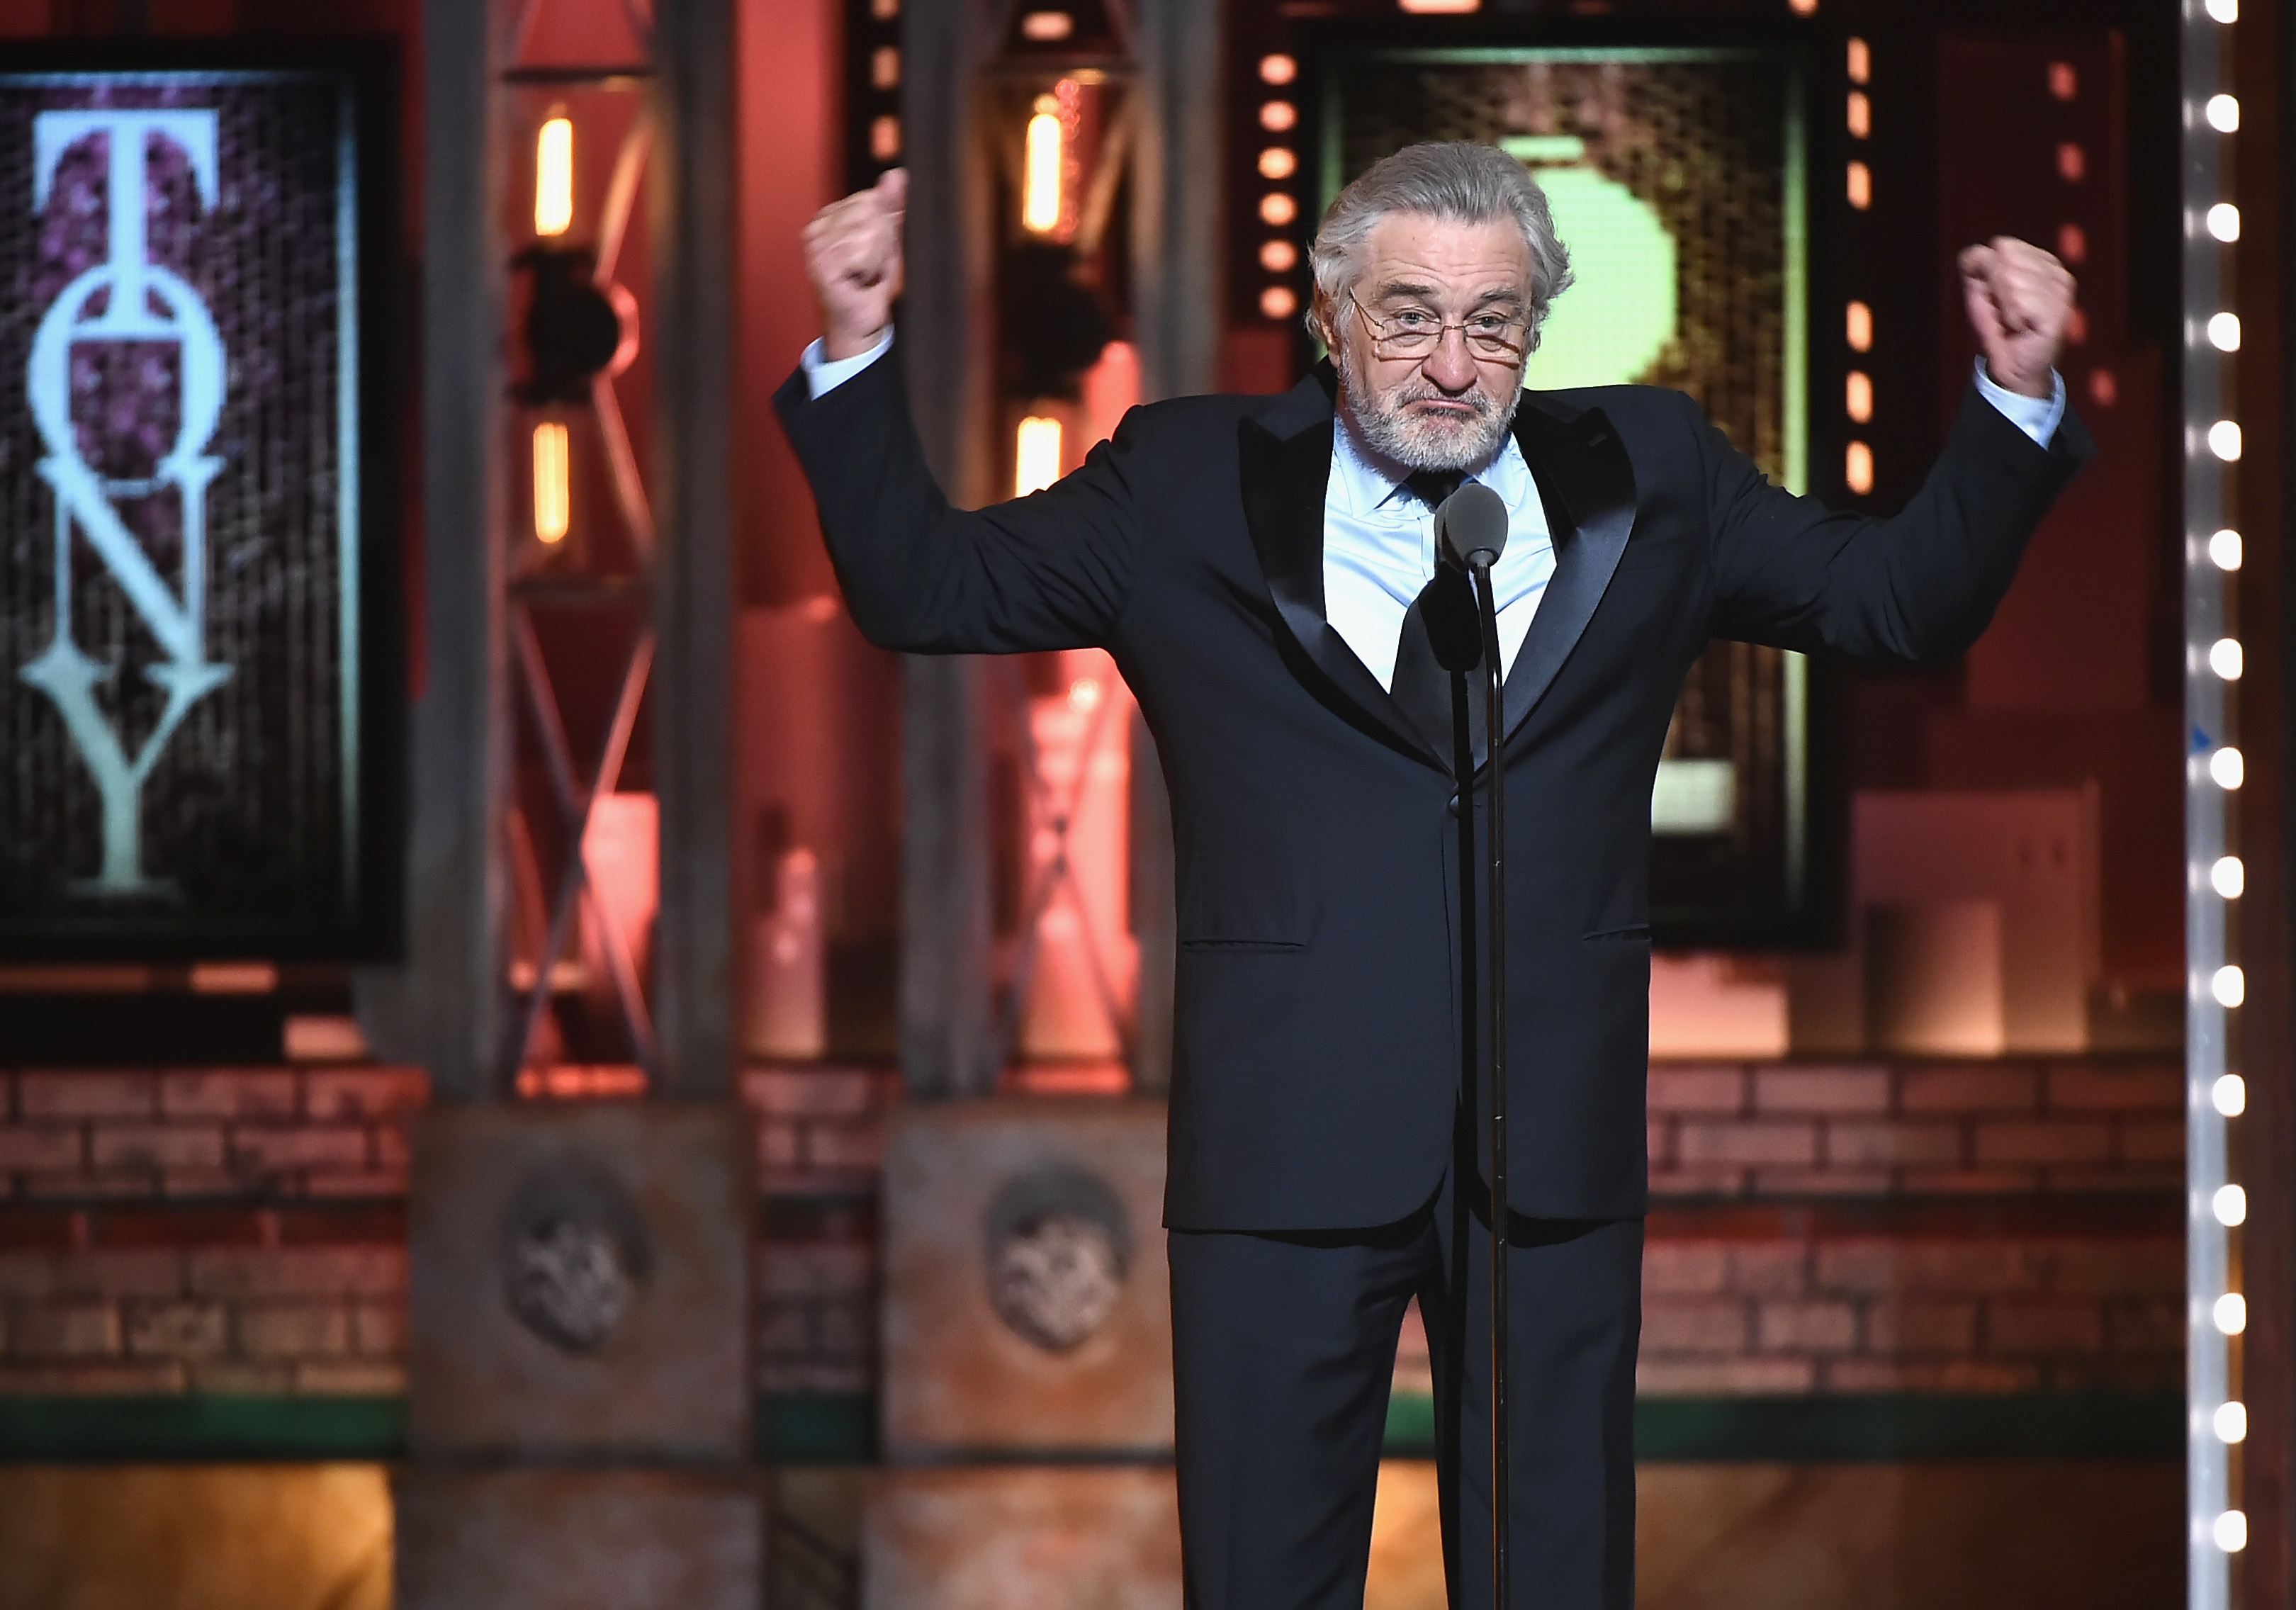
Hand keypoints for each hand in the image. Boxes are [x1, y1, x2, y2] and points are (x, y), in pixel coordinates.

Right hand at [803, 168, 906, 359]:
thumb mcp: (887, 239)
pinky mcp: (821, 264)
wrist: (860, 325)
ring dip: (877, 257)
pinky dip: (870, 268)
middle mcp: (816, 228)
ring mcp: (815, 246)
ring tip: (865, 275)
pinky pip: (861, 249)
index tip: (874, 253)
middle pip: (870, 210)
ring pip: (868, 229)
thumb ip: (891, 206)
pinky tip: (859, 281)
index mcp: (828, 217)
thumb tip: (897, 173)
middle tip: (870, 267)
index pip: (870, 199)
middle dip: (882, 241)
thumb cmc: (871, 285)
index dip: (883, 228)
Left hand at [1958, 236, 2074, 399]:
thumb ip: (1975, 264)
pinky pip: (2020, 301)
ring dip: (2003, 305)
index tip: (1995, 294)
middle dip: (1994, 287)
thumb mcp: (1980, 289)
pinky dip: (2011, 317)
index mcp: (2042, 261)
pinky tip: (2020, 327)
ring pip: (2011, 279)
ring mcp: (2062, 291)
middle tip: (2004, 310)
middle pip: (2006, 258)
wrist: (2011, 365)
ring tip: (2013, 320)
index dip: (1987, 271)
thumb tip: (1973, 252)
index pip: (2003, 245)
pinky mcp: (2059, 313)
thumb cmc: (1998, 325)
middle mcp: (2057, 272)